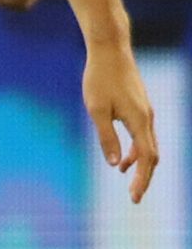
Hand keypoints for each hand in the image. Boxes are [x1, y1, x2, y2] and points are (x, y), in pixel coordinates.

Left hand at [83, 44, 158, 202]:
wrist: (110, 50)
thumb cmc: (99, 78)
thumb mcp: (96, 110)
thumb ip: (106, 137)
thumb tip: (115, 163)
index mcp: (140, 121)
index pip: (148, 159)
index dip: (142, 180)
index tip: (134, 198)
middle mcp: (148, 118)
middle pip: (153, 156)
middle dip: (144, 177)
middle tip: (134, 197)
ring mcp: (146, 112)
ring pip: (149, 145)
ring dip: (139, 163)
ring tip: (123, 177)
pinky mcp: (140, 107)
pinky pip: (143, 135)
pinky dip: (136, 149)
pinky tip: (124, 156)